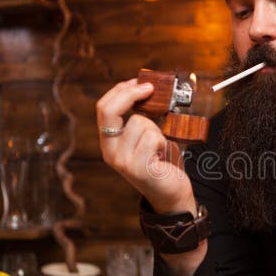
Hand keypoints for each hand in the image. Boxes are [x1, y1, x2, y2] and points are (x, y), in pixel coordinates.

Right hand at [96, 78, 195, 214]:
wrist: (172, 193)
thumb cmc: (162, 161)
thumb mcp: (147, 136)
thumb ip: (141, 117)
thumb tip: (147, 88)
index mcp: (108, 142)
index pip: (104, 108)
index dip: (121, 90)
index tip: (140, 82)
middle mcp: (109, 152)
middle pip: (109, 111)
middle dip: (130, 93)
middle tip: (150, 88)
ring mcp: (122, 161)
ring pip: (140, 122)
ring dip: (157, 128)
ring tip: (160, 145)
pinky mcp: (138, 168)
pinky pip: (152, 137)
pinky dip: (163, 140)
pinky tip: (163, 154)